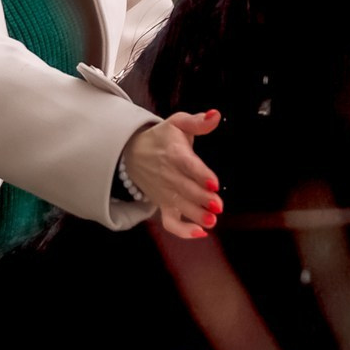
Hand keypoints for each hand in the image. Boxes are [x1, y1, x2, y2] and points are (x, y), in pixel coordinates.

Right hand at [125, 109, 221, 240]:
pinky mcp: (162, 204)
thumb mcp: (177, 123)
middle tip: (218, 206)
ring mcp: (165, 192)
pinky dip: (182, 230)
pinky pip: (170, 221)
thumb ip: (197, 122)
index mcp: (174, 153)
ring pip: (180, 206)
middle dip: (202, 199)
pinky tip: (199, 233)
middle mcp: (168, 175)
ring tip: (211, 221)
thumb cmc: (161, 138)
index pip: (187, 164)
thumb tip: (216, 115)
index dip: (200, 174)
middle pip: (186, 189)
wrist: (131, 152)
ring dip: (196, 215)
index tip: (214, 182)